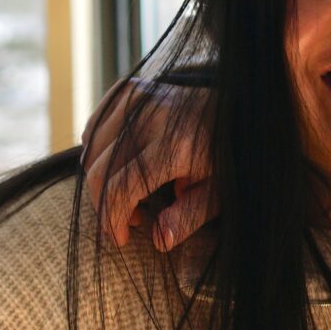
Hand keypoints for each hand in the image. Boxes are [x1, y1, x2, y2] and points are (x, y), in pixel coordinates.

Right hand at [82, 77, 215, 249]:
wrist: (239, 107)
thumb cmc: (227, 155)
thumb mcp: (218, 192)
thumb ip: (187, 217)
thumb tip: (159, 240)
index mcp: (175, 145)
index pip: (120, 188)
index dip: (112, 219)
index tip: (121, 238)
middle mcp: (151, 116)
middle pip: (99, 169)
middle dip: (105, 203)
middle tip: (130, 220)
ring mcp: (139, 98)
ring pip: (91, 149)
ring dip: (101, 179)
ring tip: (130, 194)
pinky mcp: (130, 88)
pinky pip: (94, 127)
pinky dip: (98, 152)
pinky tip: (120, 166)